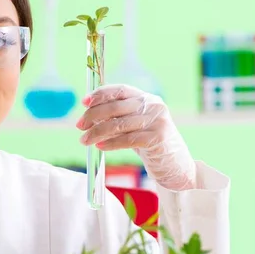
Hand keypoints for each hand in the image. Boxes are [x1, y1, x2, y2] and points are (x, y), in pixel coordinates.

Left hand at [76, 84, 196, 190]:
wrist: (175, 164)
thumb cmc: (149, 143)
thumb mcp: (135, 125)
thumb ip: (118, 116)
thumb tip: (89, 114)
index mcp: (146, 98)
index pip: (121, 89)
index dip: (101, 94)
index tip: (84, 102)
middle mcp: (153, 105)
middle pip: (116, 106)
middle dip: (93, 115)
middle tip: (79, 126)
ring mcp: (157, 121)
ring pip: (119, 124)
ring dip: (97, 132)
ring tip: (84, 140)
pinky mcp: (158, 138)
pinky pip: (128, 139)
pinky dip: (111, 143)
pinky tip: (100, 146)